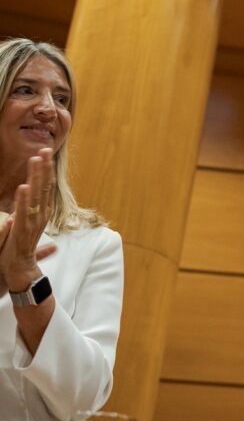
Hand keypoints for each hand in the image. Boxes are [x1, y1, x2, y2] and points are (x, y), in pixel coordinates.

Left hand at [0, 149, 55, 293]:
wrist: (21, 271)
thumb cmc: (21, 251)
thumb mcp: (26, 231)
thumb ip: (30, 221)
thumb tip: (32, 216)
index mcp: (41, 213)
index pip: (45, 187)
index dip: (45, 170)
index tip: (44, 154)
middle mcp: (40, 214)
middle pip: (44, 186)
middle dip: (44, 167)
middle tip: (45, 149)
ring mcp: (33, 222)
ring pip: (36, 195)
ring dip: (37, 176)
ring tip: (36, 159)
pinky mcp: (23, 230)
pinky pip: (24, 212)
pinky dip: (24, 199)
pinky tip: (24, 186)